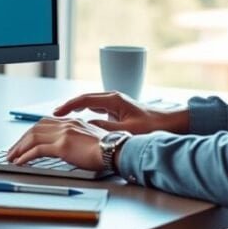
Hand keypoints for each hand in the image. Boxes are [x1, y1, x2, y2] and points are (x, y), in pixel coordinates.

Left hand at [6, 117, 107, 170]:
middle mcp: (65, 124)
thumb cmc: (108, 149)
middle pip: (35, 129)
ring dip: (19, 148)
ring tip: (12, 157)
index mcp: (71, 122)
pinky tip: (20, 162)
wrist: (116, 150)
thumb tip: (67, 147)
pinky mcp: (62, 146)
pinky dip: (26, 156)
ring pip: (33, 137)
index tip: (24, 141)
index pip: (44, 123)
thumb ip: (76, 139)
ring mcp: (63, 134)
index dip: (31, 132)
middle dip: (21, 140)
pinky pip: (38, 150)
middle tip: (12, 151)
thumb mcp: (90, 138)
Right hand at [54, 91, 188, 134]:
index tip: (57, 112)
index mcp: (114, 99)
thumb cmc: (153, 126)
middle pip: (84, 99)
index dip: (68, 106)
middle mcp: (113, 98)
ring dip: (77, 109)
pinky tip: (82, 120)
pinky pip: (97, 108)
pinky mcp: (119, 109)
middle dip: (69, 106)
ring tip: (64, 118)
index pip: (84, 99)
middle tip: (55, 115)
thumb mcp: (127, 130)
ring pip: (90, 103)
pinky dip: (86, 112)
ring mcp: (116, 103)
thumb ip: (105, 129)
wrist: (172, 123)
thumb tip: (87, 127)